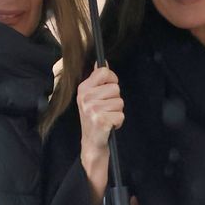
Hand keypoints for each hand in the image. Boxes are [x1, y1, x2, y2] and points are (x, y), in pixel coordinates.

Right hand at [77, 65, 122, 204]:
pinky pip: (120, 115)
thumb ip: (98, 79)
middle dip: (115, 99)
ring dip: (117, 111)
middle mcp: (86, 98)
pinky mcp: (101, 120)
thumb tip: (103, 61)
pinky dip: (118, 121)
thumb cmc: (94, 118)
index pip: (104, 71)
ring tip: (107, 117)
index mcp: (83, 88)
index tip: (108, 90)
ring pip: (120, 102)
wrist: (91, 142)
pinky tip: (109, 125)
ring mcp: (92, 109)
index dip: (111, 80)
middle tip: (106, 109)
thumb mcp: (92, 96)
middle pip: (116, 88)